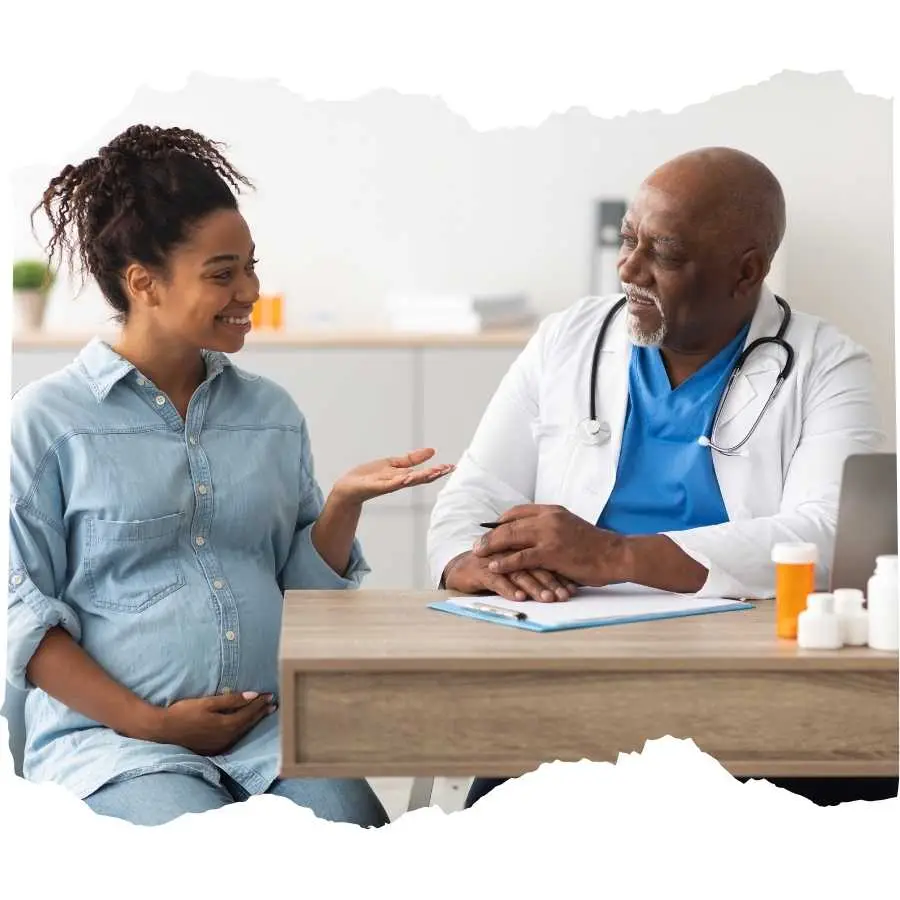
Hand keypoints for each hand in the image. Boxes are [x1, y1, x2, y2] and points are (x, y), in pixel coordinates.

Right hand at [145, 691, 275, 755]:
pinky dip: (242, 730)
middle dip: (261, 712)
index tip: (270, 694)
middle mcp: (227, 738)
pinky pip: (234, 738)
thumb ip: (232, 700)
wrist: (162, 731)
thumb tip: (253, 695)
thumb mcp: (208, 703)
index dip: (260, 703)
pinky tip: (244, 726)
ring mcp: (220, 745)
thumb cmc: (184, 712)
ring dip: (254, 721)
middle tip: (273, 704)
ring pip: (242, 732)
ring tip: (264, 713)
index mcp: (227, 725)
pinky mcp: (213, 749)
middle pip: (248, 723)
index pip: (249, 712)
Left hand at [332, 448, 453, 503]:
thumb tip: (432, 451)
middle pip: (419, 478)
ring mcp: (387, 485)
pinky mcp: (375, 487)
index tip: (452, 466)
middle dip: (434, 474)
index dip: (438, 470)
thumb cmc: (370, 476)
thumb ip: (412, 459)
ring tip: (433, 472)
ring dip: (420, 477)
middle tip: (448, 469)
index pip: (424, 473)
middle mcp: (398, 482)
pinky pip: (389, 484)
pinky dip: (398, 481)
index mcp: (403, 476)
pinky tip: (407, 477)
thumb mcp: (394, 463)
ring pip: (407, 481)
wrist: (349, 487)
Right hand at [443, 551, 578, 602]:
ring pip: (517, 572)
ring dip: (534, 586)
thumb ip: (539, 567)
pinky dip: (508, 588)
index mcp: (520, 543)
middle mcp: (508, 549)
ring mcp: (494, 559)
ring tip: (547, 599)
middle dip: (551, 580)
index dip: (559, 572)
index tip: (574, 588)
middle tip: (564, 595)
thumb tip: (568, 584)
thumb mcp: (520, 565)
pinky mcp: (479, 570)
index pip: (544, 555)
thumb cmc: (496, 568)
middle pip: (533, 562)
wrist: (463, 569)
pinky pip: (496, 579)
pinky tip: (520, 598)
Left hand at [472, 504, 629, 586]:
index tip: (491, 530)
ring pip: (511, 537)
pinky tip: (494, 566)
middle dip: (490, 535)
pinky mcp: (551, 552)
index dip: (501, 521)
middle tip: (477, 544)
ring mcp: (549, 535)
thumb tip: (532, 538)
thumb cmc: (595, 547)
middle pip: (509, 524)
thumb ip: (551, 529)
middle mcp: (548, 518)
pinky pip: (521, 557)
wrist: (614, 555)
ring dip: (491, 546)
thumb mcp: (571, 528)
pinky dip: (505, 562)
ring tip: (478, 554)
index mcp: (552, 511)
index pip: (518, 511)